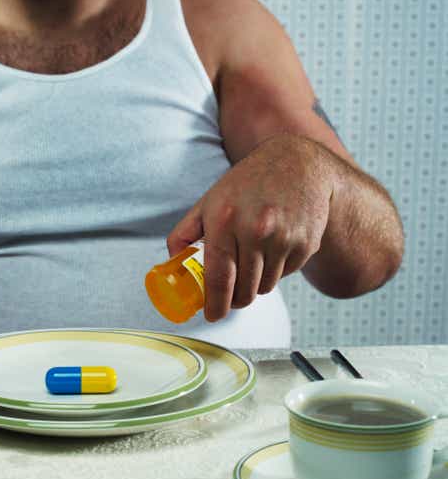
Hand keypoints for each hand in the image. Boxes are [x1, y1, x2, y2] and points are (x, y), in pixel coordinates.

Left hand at [166, 137, 334, 321]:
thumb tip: (172, 262)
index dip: (215, 303)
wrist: (297, 164)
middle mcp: (255, 229)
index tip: (212, 315)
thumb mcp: (209, 201)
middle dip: (235, 299)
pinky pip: (286, 274)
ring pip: (265, 286)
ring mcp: (284, 237)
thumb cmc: (247, 183)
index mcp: (225, 220)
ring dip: (256, 284)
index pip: (218, 276)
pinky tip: (274, 247)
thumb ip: (185, 232)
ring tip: (253, 261)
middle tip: (231, 295)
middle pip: (243, 289)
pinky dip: (277, 270)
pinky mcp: (306, 243)